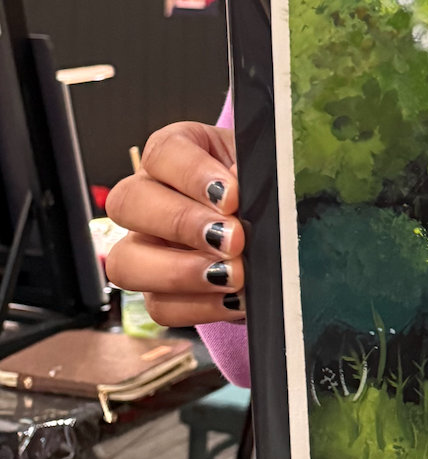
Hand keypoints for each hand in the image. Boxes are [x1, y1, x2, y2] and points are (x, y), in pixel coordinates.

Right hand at [104, 122, 245, 325]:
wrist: (271, 220)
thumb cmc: (258, 183)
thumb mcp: (260, 165)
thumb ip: (253, 169)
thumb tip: (246, 183)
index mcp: (173, 153)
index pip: (163, 152)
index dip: (193, 174)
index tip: (231, 195)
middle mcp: (146, 195)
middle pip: (128, 203)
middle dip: (183, 224)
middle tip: (234, 239)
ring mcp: (142, 245)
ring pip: (125, 261)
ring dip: (180, 272)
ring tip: (232, 275)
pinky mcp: (155, 289)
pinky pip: (158, 305)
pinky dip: (198, 306)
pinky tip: (234, 300)